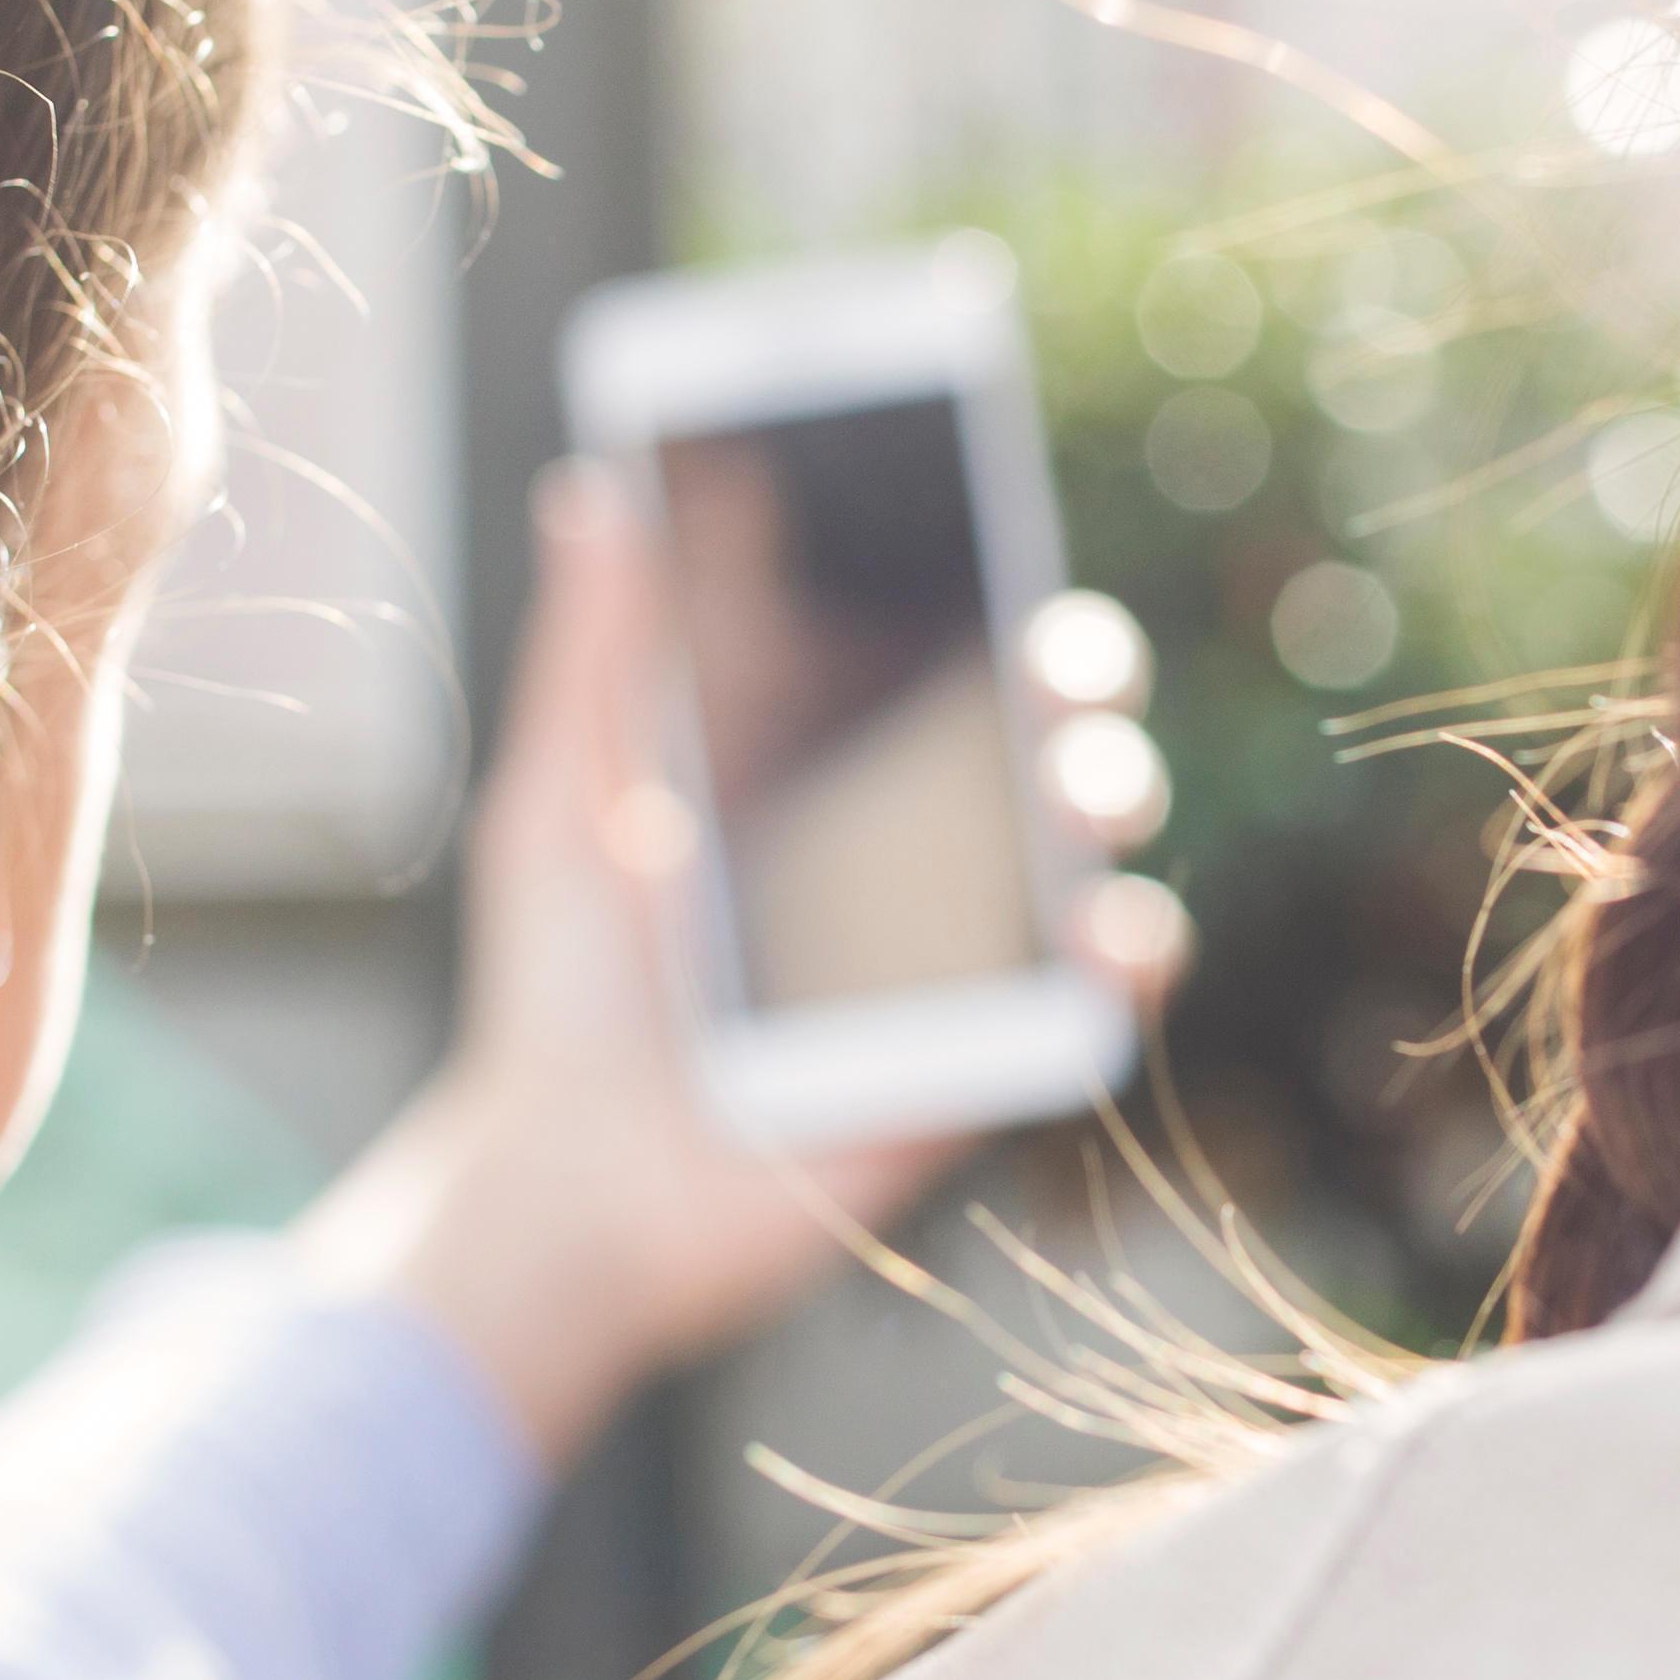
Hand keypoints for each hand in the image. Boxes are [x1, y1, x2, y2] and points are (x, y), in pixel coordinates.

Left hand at [297, 465, 1174, 1467]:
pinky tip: (1109, 925)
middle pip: (1034, 743)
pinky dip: (1127, 961)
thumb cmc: (552, 1002)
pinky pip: (1094, 1013)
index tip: (997, 523)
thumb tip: (591, 492)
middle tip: (1061, 661)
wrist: (558, 1186)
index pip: (932, 667)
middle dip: (1078, 682)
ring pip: (1085, 863)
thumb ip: (591, 654)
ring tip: (1083, 789)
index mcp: (822, 792)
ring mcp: (954, 973)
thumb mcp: (560, 805)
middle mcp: (907, 873)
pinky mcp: (980, 1076)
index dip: (985, 592)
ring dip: (1113, 801)